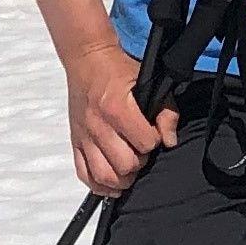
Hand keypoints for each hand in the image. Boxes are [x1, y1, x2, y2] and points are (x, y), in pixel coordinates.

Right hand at [66, 34, 170, 191]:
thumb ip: (166, 111)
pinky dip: (99, 185)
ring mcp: (84, 136)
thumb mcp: (149, 82)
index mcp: (117, 108)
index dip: (154, 141)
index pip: (145, 143)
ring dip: (122, 178)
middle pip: (125, 165)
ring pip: (104, 175)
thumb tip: (170, 140)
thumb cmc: (118, 69)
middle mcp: (98, 125)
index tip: (154, 135)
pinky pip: (84, 175)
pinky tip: (113, 182)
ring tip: (130, 170)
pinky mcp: (75, 142)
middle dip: (140, 162)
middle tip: (142, 151)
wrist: (87, 59)